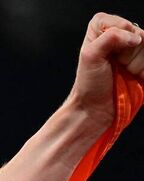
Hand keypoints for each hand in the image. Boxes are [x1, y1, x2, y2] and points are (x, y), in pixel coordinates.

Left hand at [67, 13, 143, 129]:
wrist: (97, 107)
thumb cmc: (90, 84)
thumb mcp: (90, 56)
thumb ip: (110, 37)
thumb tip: (135, 37)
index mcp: (102, 28)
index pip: (123, 24)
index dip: (119, 39)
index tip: (109, 54)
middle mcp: (120, 35)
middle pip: (140, 35)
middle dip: (130, 54)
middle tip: (118, 66)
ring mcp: (134, 49)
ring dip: (139, 64)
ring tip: (126, 72)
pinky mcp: (142, 61)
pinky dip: (143, 69)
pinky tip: (136, 76)